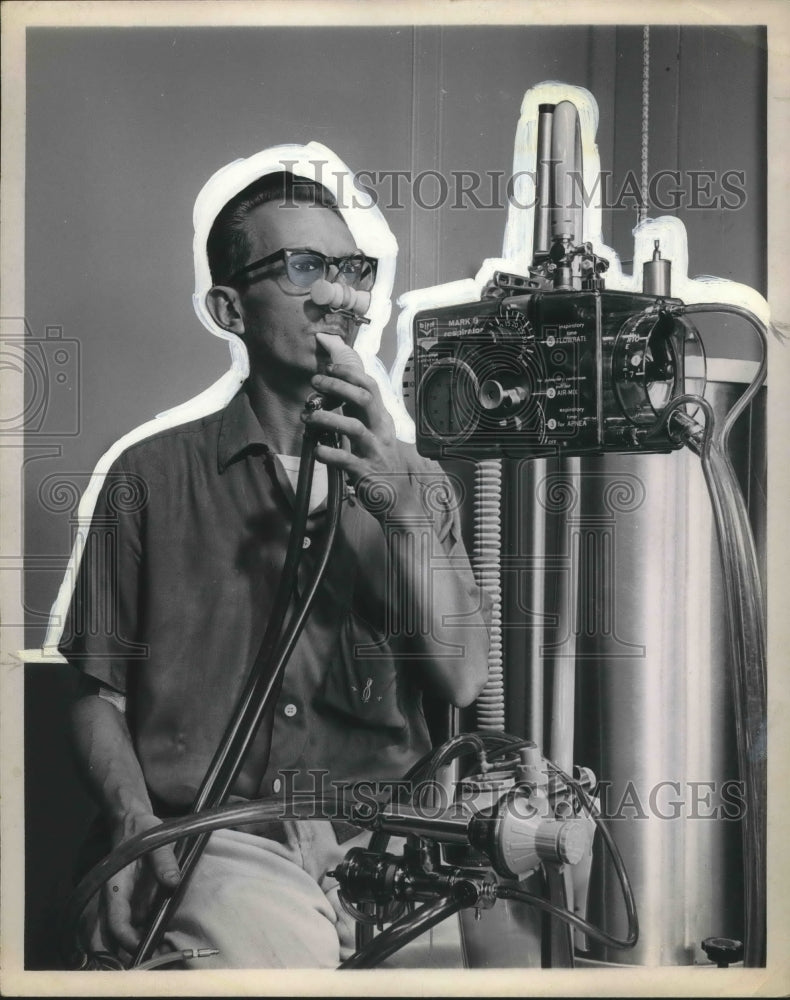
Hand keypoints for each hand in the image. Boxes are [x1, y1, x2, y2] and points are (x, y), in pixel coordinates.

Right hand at [100, 811, 180, 956]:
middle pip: (114, 937)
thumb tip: (173, 882)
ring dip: (138, 946)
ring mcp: (124, 903)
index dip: (127, 940)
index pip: (115, 924)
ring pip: (123, 934)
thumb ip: (164, 861)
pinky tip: (161, 939)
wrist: (133, 823)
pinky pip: (134, 924)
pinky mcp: (133, 902)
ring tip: (163, 953)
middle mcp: (116, 900)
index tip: (145, 948)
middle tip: (158, 958)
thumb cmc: (142, 832)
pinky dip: (143, 935)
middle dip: (131, 952)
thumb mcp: (156, 842)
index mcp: (116, 889)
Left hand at [305, 333, 420, 519]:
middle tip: (315, 382)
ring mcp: (375, 451)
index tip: (328, 368)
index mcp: (381, 419)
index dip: (349, 374)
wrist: (399, 496)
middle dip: (338, 386)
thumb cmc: (379, 461)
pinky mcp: (366, 472)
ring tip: (309, 417)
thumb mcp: (373, 433)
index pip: (370, 387)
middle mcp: (381, 431)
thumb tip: (334, 390)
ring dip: (329, 419)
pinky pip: (347, 460)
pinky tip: (316, 451)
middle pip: (364, 399)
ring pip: (354, 428)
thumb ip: (356, 413)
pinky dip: (330, 454)